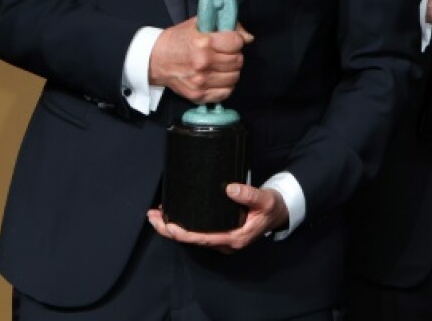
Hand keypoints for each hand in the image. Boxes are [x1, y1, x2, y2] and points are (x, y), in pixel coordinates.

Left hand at [148, 184, 288, 251]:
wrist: (278, 212)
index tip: (169, 225)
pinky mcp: (219, 234)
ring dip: (172, 229)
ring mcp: (221, 240)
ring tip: (155, 216)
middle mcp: (225, 243)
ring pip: (192, 238)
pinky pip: (197, 233)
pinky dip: (182, 226)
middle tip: (153, 217)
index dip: (184, 234)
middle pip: (192, 240)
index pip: (203, 239)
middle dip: (169, 230)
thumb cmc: (271, 208)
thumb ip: (249, 195)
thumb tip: (230, 189)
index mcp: (234, 238)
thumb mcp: (265, 200)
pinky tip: (172, 217)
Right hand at [149, 18, 252, 102]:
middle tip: (225, 54)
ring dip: (231, 71)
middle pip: (238, 61)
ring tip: (220, 66)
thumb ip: (226, 27)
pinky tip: (217, 78)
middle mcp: (203, 63)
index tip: (230, 41)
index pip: (237, 42)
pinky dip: (225, 86)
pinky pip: (226, 93)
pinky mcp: (198, 95)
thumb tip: (248, 38)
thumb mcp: (199, 24)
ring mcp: (201, 81)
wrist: (154, 60)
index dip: (236, 41)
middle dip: (234, 55)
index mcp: (203, 43)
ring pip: (235, 77)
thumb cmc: (178, 40)